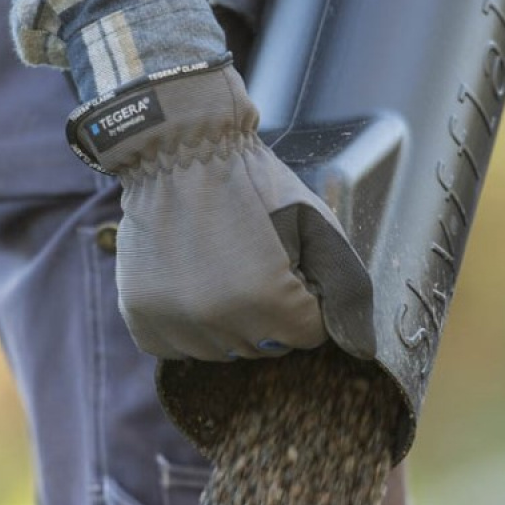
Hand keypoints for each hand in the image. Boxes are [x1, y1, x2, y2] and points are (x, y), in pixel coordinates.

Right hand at [74, 64, 375, 360]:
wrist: (179, 152)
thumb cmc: (253, 183)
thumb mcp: (317, 225)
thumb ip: (345, 288)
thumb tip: (361, 347)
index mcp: (267, 299)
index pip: (307, 335)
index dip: (304, 298)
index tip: (288, 265)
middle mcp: (218, 321)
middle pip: (265, 348)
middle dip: (270, 313)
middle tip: (252, 262)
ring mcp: (176, 323)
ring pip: (223, 353)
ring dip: (230, 322)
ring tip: (220, 271)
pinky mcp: (143, 319)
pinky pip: (180, 349)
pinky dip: (190, 327)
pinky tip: (192, 286)